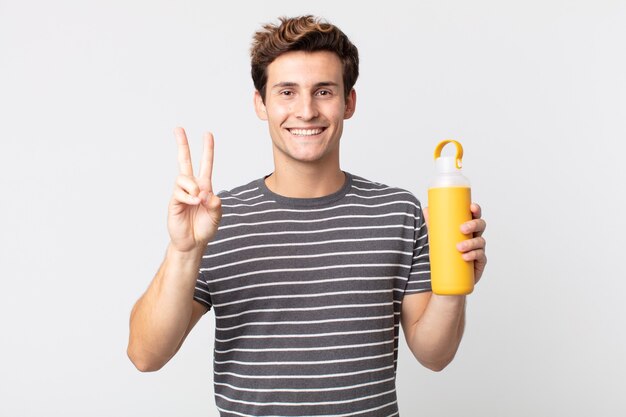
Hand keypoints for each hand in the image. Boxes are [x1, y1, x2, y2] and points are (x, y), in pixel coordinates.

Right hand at [167, 127, 221, 253]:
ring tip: (198, 199)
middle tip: (178, 129)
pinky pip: (180, 192)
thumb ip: (215, 203)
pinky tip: (194, 203)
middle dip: (182, 144)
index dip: (208, 150)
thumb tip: (205, 193)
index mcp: (204, 186)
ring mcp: (181, 193)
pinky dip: (189, 197)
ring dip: (193, 186)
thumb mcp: (216, 215)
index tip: (208, 134)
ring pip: (183, 178)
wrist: (193, 243)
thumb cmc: (204, 228)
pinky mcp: (174, 202)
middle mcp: (192, 186)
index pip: (206, 164)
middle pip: (184, 161)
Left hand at [423, 203, 486, 283]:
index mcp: (467, 228)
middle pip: (481, 226)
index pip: (474, 216)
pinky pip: (480, 257)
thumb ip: (432, 224)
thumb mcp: (437, 238)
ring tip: (459, 247)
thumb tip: (425, 209)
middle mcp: (475, 236)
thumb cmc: (444, 253)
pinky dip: (473, 255)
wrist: (446, 276)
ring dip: (470, 243)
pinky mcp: (479, 262)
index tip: (472, 207)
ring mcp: (478, 249)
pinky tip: (465, 257)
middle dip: (473, 225)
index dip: (476, 210)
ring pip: (480, 242)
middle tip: (462, 228)